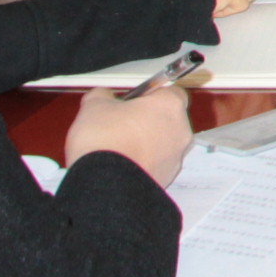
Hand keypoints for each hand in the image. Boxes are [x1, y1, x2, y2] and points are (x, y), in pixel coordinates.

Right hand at [64, 85, 194, 187]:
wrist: (105, 184)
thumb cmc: (106, 142)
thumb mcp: (95, 106)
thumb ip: (103, 95)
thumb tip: (102, 96)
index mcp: (169, 105)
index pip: (170, 92)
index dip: (150, 96)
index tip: (133, 100)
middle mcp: (180, 130)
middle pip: (168, 119)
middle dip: (147, 120)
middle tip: (122, 123)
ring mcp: (175, 157)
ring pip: (163, 143)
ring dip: (146, 143)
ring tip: (119, 146)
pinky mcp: (166, 178)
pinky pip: (157, 164)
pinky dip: (143, 162)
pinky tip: (122, 163)